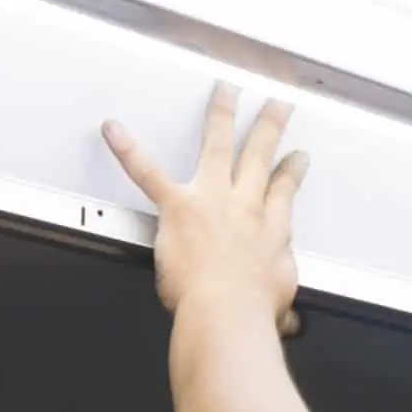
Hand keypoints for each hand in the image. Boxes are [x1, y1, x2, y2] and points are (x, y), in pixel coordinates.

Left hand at [104, 84, 309, 335]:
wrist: (229, 313)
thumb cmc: (251, 311)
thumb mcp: (277, 303)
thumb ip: (277, 304)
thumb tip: (283, 319)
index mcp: (270, 228)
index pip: (284, 190)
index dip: (292, 171)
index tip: (297, 159)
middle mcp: (245, 205)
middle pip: (260, 154)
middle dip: (269, 125)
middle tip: (276, 104)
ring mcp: (212, 200)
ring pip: (218, 145)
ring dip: (222, 114)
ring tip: (224, 92)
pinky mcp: (178, 207)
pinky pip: (147, 172)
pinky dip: (127, 150)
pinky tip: (114, 130)